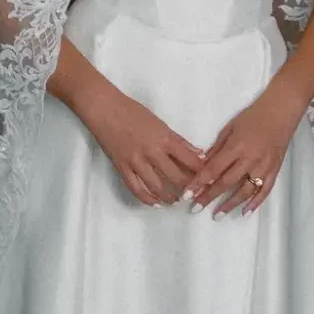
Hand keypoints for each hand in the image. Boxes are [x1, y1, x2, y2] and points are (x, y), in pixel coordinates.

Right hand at [79, 83, 204, 206]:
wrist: (105, 109)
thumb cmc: (134, 112)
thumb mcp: (161, 123)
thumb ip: (179, 141)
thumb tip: (198, 154)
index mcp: (164, 138)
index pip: (189, 160)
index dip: (201, 172)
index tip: (209, 180)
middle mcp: (152, 152)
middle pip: (176, 176)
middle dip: (188, 188)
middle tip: (196, 195)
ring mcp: (136, 161)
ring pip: (156, 186)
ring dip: (169, 196)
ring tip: (177, 201)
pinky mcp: (122, 167)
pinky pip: (136, 188)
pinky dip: (147, 198)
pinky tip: (156, 204)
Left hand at [186, 86, 306, 215]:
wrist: (282, 111)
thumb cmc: (253, 116)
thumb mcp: (230, 127)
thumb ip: (217, 148)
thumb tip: (202, 165)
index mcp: (236, 146)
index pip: (213, 169)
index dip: (198, 183)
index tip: (187, 195)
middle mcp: (249, 159)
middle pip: (226, 182)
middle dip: (209, 197)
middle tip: (195, 208)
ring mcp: (264, 166)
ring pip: (245, 190)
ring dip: (230, 204)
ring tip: (217, 215)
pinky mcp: (275, 170)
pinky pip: (265, 190)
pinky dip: (255, 203)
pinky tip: (245, 212)